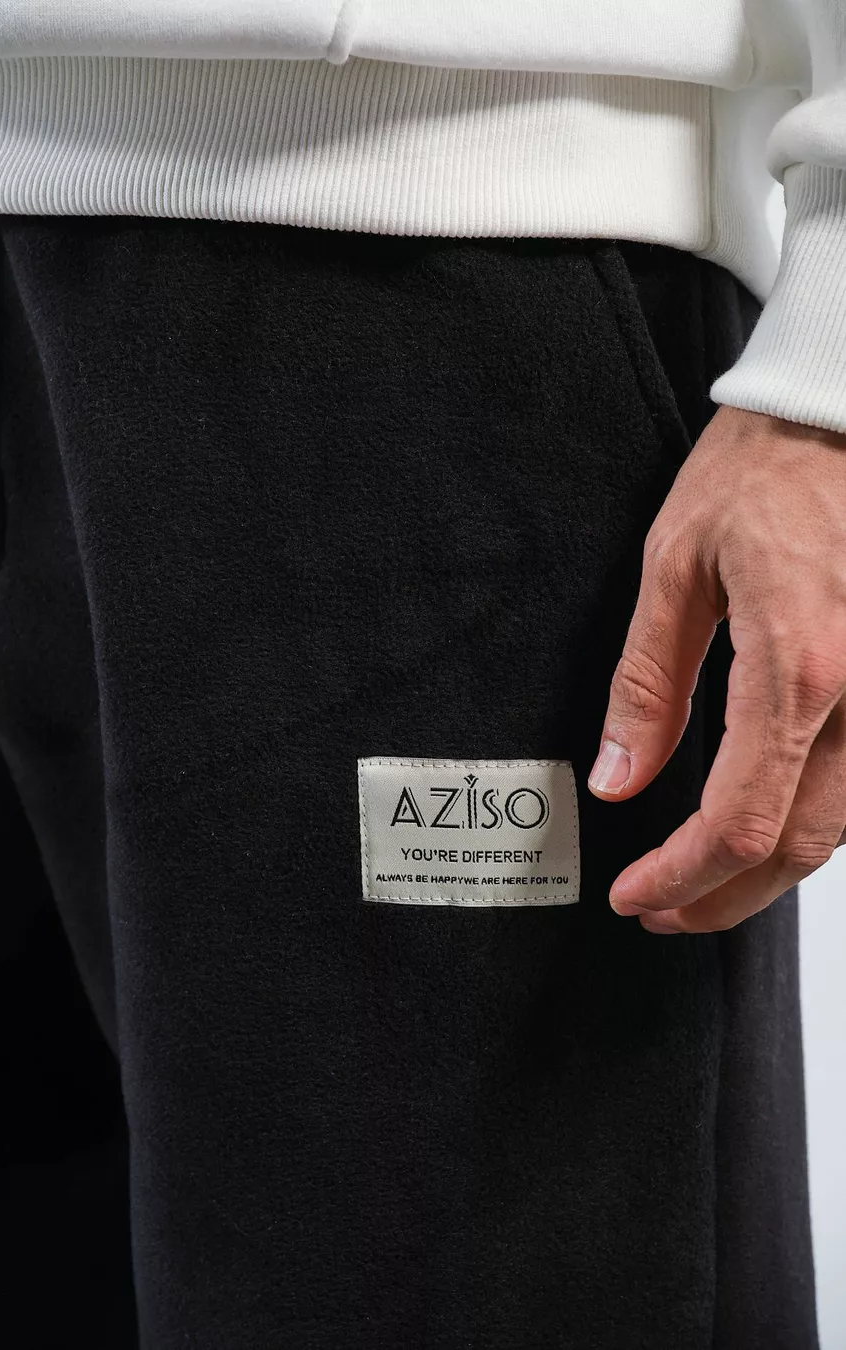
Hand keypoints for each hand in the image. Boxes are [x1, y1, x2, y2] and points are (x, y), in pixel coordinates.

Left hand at [588, 405, 845, 933]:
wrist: (844, 408)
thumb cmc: (765, 467)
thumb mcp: (677, 565)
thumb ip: (650, 684)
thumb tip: (619, 778)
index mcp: (801, 667)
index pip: (741, 823)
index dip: (682, 878)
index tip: (635, 895)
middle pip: (804, 846)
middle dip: (726, 896)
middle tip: (662, 908)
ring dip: (774, 869)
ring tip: (703, 877)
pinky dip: (816, 819)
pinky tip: (768, 820)